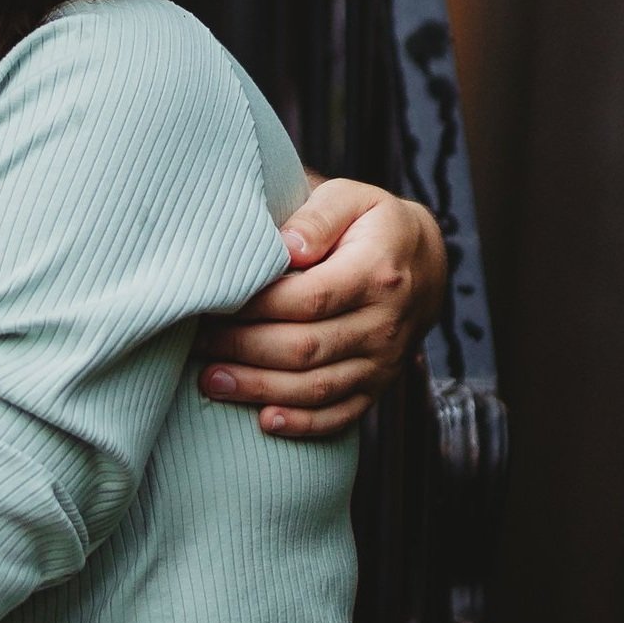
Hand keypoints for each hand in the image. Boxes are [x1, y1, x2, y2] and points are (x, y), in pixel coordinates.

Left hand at [199, 177, 448, 435]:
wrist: (426, 263)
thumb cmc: (373, 223)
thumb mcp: (353, 198)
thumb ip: (317, 217)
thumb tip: (285, 246)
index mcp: (375, 274)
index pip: (308, 298)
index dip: (257, 305)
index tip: (214, 300)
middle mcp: (382, 325)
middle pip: (306, 347)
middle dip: (244, 349)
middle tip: (197, 343)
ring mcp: (382, 362)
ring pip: (316, 387)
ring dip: (260, 389)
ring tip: (210, 382)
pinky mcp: (378, 386)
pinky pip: (341, 415)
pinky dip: (302, 424)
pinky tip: (264, 421)